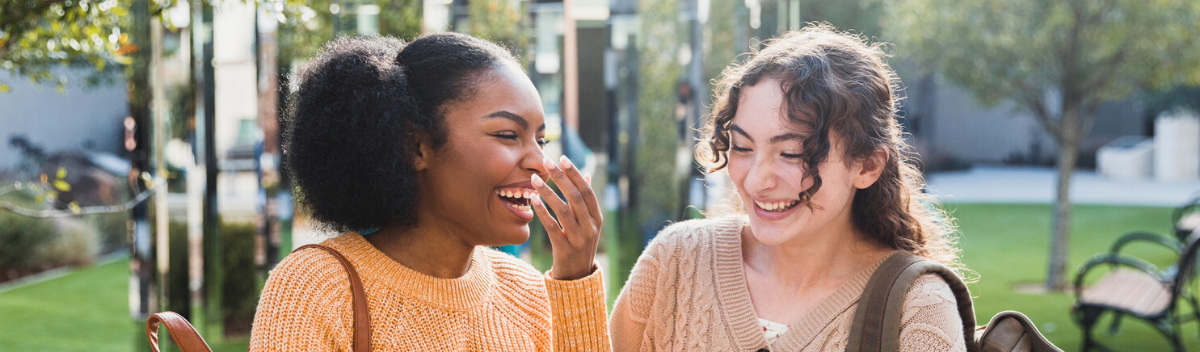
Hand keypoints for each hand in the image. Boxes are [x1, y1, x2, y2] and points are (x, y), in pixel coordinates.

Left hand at [531, 155, 602, 280]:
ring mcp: (579, 240)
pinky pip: (552, 227)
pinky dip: (542, 212)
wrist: (577, 278)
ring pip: (564, 210)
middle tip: (547, 161)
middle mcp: (591, 227)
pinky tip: (533, 200)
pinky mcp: (564, 249)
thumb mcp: (588, 224)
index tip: (562, 158)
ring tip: (534, 179)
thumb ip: (586, 201)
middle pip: (576, 197)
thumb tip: (586, 174)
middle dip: (561, 177)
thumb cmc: (580, 245)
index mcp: (597, 219)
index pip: (587, 191)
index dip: (575, 174)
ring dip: (548, 192)